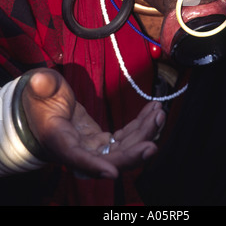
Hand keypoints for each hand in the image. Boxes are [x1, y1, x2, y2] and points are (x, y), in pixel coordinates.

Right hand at [22, 69, 165, 178]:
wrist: (43, 107)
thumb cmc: (40, 99)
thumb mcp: (40, 89)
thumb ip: (42, 86)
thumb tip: (39, 81)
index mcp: (60, 141)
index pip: (77, 158)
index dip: (95, 166)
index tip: (113, 172)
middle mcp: (79, 150)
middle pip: (109, 160)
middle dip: (133, 153)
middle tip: (153, 142)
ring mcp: (93, 147)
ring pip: (122, 149)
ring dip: (143, 134)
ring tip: (159, 114)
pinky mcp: (102, 140)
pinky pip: (125, 137)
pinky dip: (140, 126)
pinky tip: (153, 111)